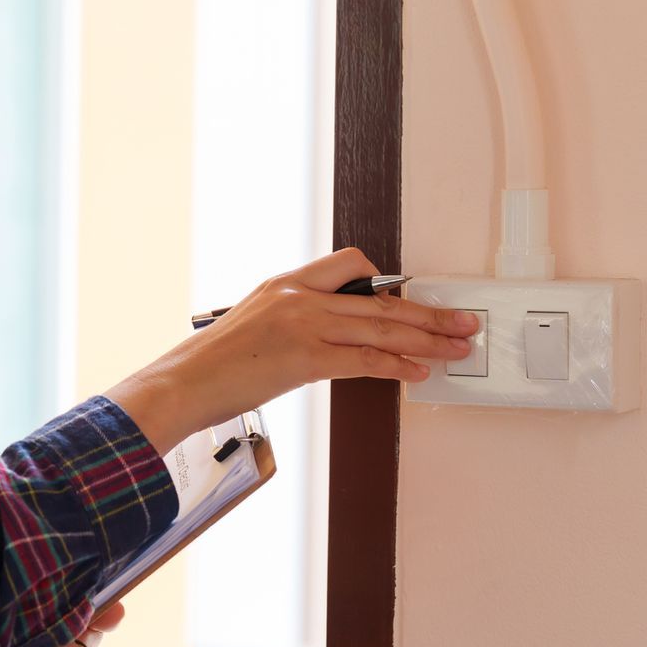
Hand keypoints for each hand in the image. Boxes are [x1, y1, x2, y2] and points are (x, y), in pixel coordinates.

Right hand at [107, 247, 481, 452]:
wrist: (183, 382)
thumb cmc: (213, 363)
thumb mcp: (254, 322)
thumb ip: (294, 319)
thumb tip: (331, 335)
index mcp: (286, 282)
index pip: (351, 263)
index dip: (388, 284)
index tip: (412, 302)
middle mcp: (299, 295)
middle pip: (381, 298)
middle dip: (429, 311)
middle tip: (463, 320)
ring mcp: (303, 324)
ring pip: (382, 327)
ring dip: (428, 338)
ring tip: (456, 347)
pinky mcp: (305, 358)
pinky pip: (366, 360)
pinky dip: (398, 366)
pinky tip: (418, 372)